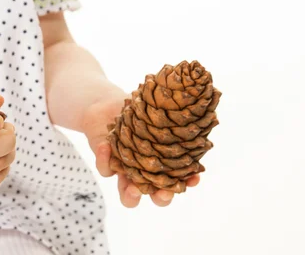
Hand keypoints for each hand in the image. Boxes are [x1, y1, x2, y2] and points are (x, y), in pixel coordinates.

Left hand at [82, 88, 199, 207]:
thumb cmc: (140, 111)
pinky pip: (105, 169)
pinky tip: (106, 146)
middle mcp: (145, 173)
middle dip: (161, 198)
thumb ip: (173, 119)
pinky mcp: (106, 163)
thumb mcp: (156, 113)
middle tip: (163, 193)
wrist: (107, 106)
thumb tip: (200, 116)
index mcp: (162, 164)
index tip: (194, 179)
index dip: (186, 183)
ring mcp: (126, 171)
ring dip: (131, 195)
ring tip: (132, 188)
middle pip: (154, 195)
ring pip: (127, 194)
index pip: (178, 180)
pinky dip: (104, 159)